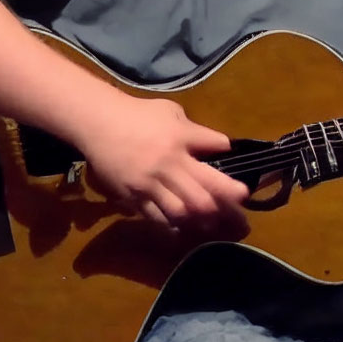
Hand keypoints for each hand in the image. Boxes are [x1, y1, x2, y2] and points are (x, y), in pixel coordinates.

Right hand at [78, 95, 249, 240]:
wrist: (98, 123)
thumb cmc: (138, 114)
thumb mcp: (171, 112)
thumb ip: (195, 132)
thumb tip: (219, 146)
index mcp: (180, 138)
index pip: (215, 149)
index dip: (228, 162)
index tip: (244, 187)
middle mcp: (169, 163)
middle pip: (205, 192)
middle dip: (227, 207)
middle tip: (241, 219)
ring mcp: (150, 183)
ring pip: (183, 211)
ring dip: (202, 222)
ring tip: (215, 227)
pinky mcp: (133, 197)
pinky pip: (158, 218)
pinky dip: (174, 226)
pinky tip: (185, 229)